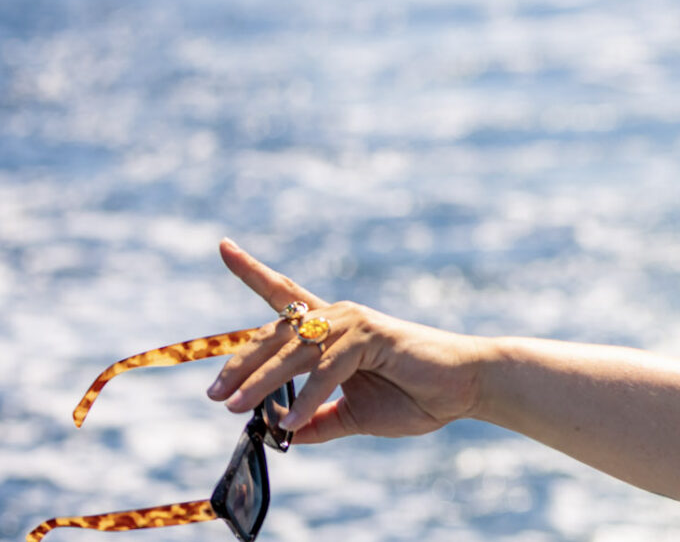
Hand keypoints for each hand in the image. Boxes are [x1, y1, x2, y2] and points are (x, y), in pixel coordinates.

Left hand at [205, 239, 485, 442]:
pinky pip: (326, 369)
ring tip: (237, 409)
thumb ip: (318, 420)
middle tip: (215, 394)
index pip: (286, 296)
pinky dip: (306, 398)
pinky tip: (290, 421)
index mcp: (333, 330)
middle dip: (241, 363)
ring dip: (261, 382)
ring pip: (294, 352)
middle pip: (276, 333)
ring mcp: (354, 323)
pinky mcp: (371, 336)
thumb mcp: (353, 416)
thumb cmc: (416, 397)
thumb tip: (280, 434)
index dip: (252, 271)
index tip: (223, 246)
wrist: (464, 390)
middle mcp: (339, 318)